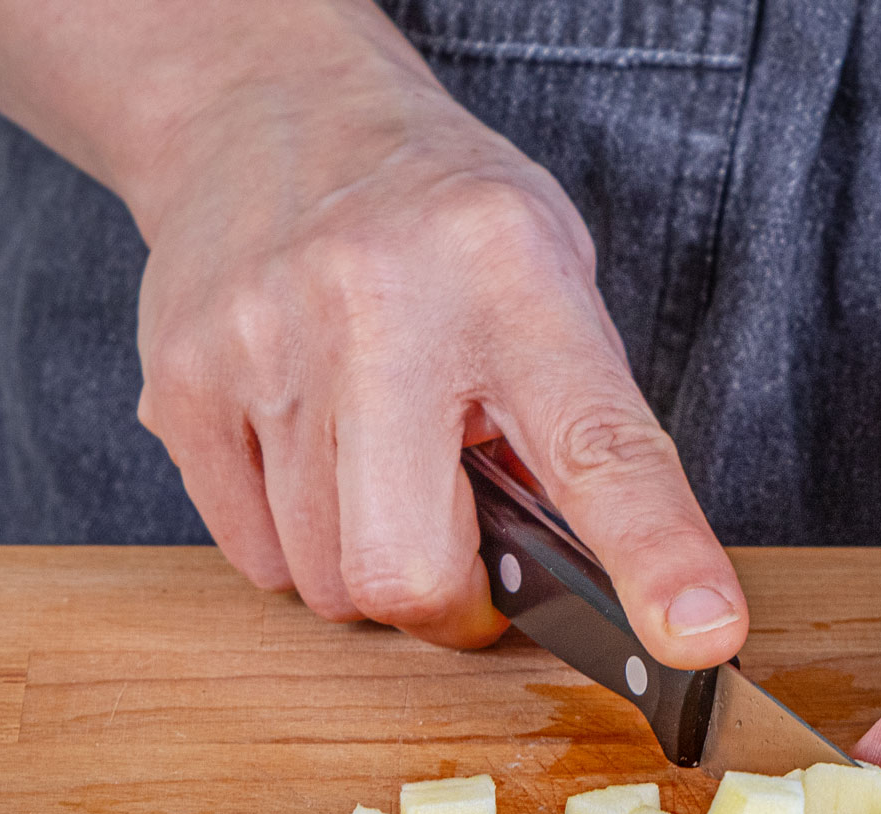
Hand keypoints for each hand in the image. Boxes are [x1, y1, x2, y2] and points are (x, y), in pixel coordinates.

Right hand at [131, 9, 744, 662]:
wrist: (273, 113)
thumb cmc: (440, 217)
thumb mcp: (551, 279)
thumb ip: (578, 421)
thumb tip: (594, 576)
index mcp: (512, 276)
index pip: (599, 448)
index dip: (656, 556)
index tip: (698, 634)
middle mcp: (381, 305)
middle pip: (406, 568)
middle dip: (453, 607)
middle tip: (474, 562)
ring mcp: (265, 345)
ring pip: (328, 580)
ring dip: (376, 568)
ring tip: (390, 473)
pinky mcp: (182, 384)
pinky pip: (257, 560)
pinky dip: (303, 547)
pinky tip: (321, 462)